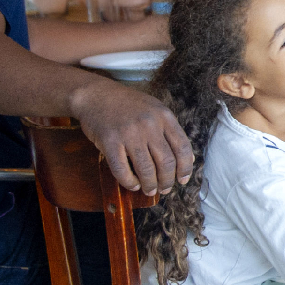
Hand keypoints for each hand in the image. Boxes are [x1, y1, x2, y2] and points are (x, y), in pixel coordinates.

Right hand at [68, 79, 194, 194]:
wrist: (96, 95)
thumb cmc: (128, 104)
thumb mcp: (155, 110)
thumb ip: (170, 131)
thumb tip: (187, 158)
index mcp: (164, 116)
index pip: (183, 148)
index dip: (185, 168)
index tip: (182, 180)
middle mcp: (149, 124)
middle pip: (166, 162)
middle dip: (167, 181)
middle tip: (164, 189)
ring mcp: (129, 133)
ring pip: (146, 169)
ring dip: (150, 185)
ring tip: (150, 190)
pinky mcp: (110, 142)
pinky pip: (122, 170)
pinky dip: (129, 182)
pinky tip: (133, 184)